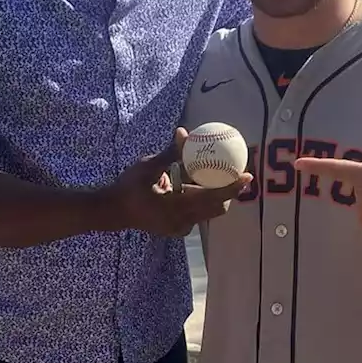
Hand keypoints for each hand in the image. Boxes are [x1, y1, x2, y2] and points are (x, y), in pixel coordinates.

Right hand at [101, 128, 251, 237]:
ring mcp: (180, 228)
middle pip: (217, 208)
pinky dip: (203, 202)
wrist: (114, 211)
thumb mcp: (148, 166)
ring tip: (221, 177)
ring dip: (216, 197)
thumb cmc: (129, 187)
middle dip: (229, 192)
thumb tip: (185, 133)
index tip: (247, 176)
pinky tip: (199, 186)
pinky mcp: (177, 229)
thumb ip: (170, 153)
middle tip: (236, 174)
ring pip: (208, 213)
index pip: (212, 197)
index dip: (232, 187)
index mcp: (176, 206)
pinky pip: (198, 216)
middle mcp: (182, 221)